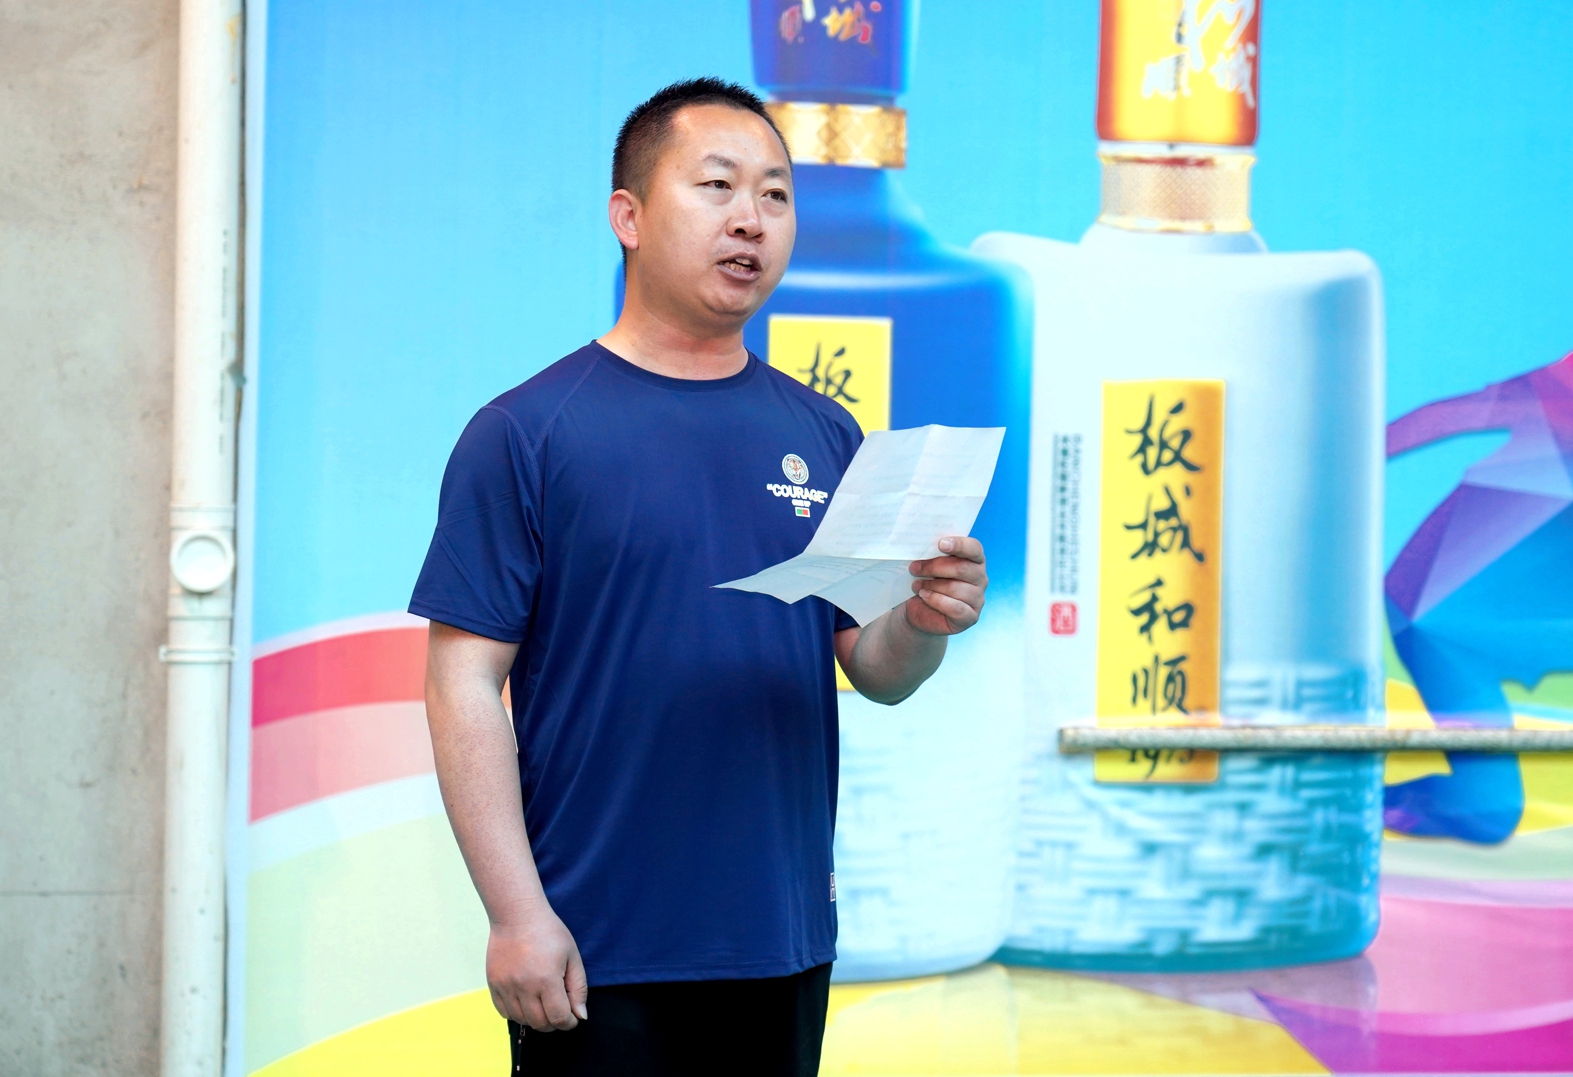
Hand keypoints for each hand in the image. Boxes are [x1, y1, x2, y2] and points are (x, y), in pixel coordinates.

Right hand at [486, 903, 588, 1032]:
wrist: (517, 915)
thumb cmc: (549, 932)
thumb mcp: (572, 956)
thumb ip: (578, 988)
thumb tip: (580, 1015)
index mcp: (547, 980)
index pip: (559, 1018)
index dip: (569, 1023)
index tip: (572, 1017)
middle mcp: (524, 986)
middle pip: (540, 1023)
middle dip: (553, 1023)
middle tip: (559, 1010)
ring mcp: (506, 986)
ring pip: (521, 1020)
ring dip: (535, 1018)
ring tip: (542, 1003)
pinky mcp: (493, 984)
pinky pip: (504, 1012)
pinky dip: (517, 1013)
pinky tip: (525, 1000)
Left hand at [905, 536, 986, 635]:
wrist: (920, 609)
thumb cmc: (927, 582)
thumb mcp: (928, 565)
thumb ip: (932, 554)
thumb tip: (922, 548)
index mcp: (974, 560)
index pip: (974, 548)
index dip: (959, 545)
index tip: (940, 544)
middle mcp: (980, 578)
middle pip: (961, 568)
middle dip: (934, 567)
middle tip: (915, 568)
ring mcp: (978, 599)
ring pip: (955, 588)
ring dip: (932, 585)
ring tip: (917, 585)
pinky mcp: (971, 617)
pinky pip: (955, 608)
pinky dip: (935, 600)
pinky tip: (924, 596)